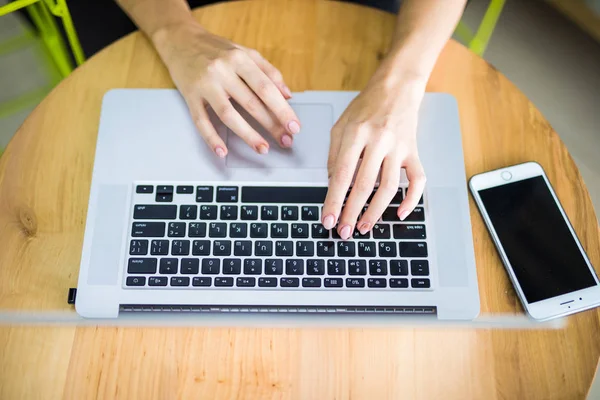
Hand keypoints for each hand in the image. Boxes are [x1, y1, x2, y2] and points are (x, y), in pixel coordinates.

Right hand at [154, 22, 299, 156]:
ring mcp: (205, 85)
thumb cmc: (216, 49)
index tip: (294, 126)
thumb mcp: (244, 52)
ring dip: (247, 134)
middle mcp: (222, 71)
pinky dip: (211, 138)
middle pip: (251, 103)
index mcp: (239, 59)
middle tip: (286, 140)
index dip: (282, 109)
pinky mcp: (189, 96)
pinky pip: (201, 121)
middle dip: (271, 125)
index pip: (266, 88)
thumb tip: (287, 95)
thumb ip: (268, 72)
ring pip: (228, 114)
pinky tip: (222, 152)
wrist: (180, 39)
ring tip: (262, 148)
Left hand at [322, 72, 426, 238]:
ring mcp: (399, 147)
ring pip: (388, 187)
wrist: (397, 87)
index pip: (341, 175)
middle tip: (343, 232)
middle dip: (351, 212)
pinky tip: (401, 213)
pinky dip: (412, 199)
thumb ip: (334, 155)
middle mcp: (378, 141)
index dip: (333, 201)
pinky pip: (418, 180)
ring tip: (363, 227)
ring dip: (375, 212)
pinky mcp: (414, 152)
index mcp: (355, 134)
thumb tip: (332, 185)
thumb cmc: (366, 106)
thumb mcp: (340, 125)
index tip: (327, 219)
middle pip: (364, 185)